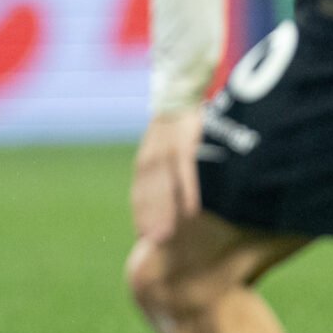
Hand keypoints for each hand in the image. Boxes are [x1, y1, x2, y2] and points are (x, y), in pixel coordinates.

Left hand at [133, 107, 204, 243]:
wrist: (181, 87)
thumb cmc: (178, 124)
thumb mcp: (169, 146)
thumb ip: (168, 173)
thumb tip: (179, 202)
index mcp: (146, 158)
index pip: (140, 191)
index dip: (141, 214)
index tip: (144, 240)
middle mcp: (151, 153)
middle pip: (148, 191)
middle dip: (150, 218)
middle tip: (154, 246)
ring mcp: (166, 145)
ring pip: (162, 184)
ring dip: (163, 211)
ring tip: (167, 238)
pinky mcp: (184, 136)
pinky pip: (184, 168)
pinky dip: (186, 190)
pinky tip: (191, 211)